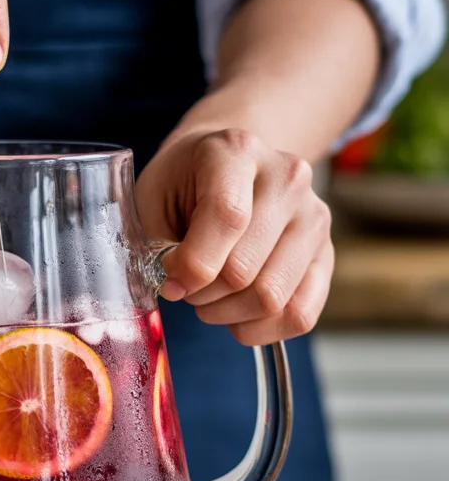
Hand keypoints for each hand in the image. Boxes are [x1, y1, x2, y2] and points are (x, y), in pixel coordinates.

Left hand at [135, 127, 333, 344]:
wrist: (226, 168)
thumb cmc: (182, 185)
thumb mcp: (154, 198)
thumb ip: (158, 244)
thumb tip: (178, 289)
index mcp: (237, 151)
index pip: (228, 217)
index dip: (192, 264)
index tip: (169, 279)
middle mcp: (288, 178)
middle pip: (245, 268)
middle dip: (203, 293)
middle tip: (186, 286)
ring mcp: (314, 216)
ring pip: (272, 297)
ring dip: (228, 313)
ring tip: (210, 297)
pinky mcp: (326, 254)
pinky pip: (300, 314)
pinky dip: (261, 329)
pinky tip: (237, 315)